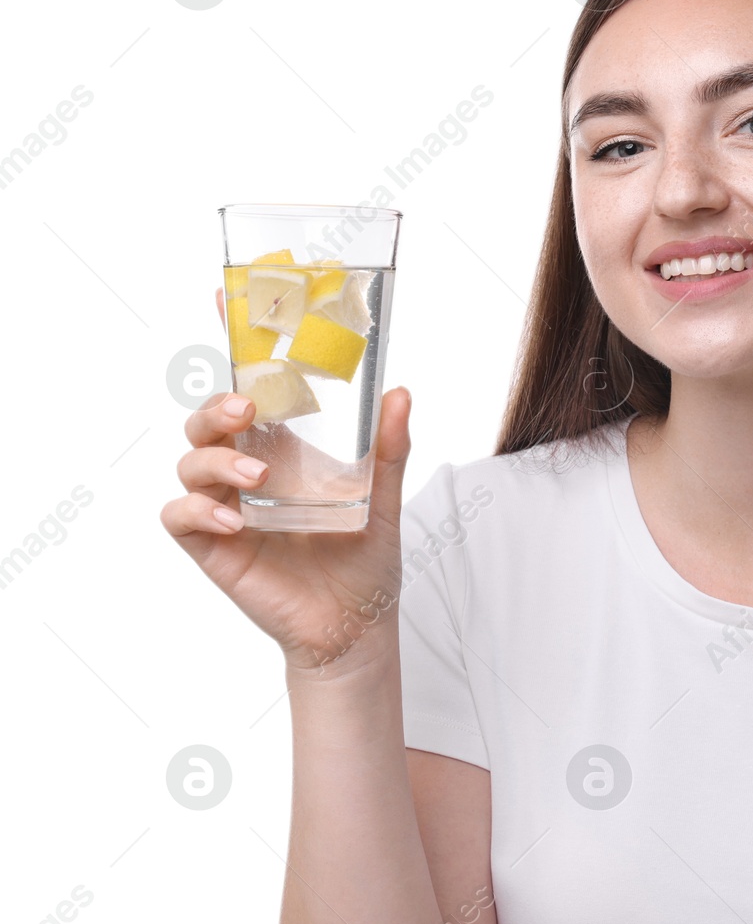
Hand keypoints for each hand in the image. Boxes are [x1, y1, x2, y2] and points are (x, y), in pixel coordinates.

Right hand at [158, 287, 412, 673]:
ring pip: (191, 461)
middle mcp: (249, 469)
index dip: (235, 344)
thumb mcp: (384, 499)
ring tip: (258, 477)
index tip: (225, 297)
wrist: (356, 626)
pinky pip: (181, 515)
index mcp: (286, 449)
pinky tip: (234, 517)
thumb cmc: (365, 562)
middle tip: (248, 409)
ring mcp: (226, 505)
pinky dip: (198, 508)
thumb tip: (400, 393)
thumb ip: (390, 449)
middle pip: (209, 418)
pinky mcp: (213, 546)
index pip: (253, 388)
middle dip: (218, 405)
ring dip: (216, 459)